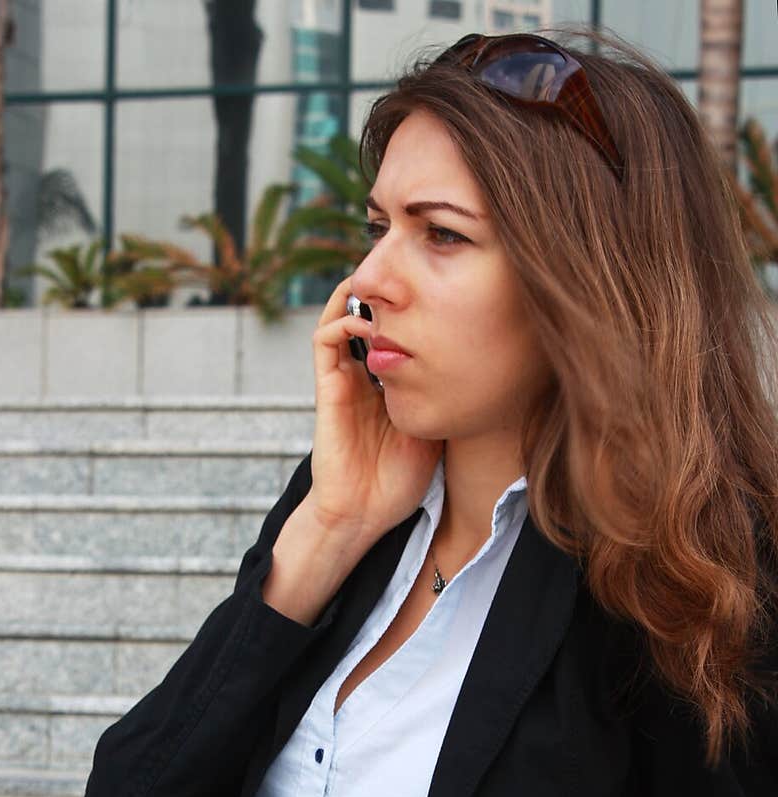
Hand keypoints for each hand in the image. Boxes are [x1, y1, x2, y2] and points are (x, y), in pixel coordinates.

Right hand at [309, 274, 443, 545]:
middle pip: (367, 316)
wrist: (362, 515)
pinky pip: (324, 340)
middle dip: (386, 290)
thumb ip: (446, 399)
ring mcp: (343, 381)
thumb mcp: (437, 432)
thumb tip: (482, 369)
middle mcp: (363, 377)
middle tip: (411, 271)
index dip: (410, 308)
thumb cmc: (398, 483)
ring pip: (340, 316)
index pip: (395, 333)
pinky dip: (341, 319)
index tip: (439, 291)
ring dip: (360, 296)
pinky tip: (369, 322)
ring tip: (387, 286)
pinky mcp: (327, 390)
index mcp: (387, 386)